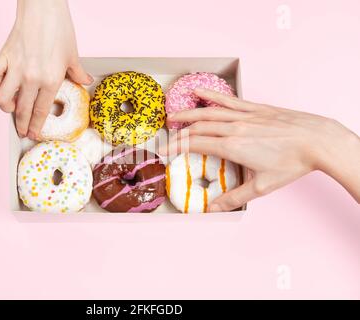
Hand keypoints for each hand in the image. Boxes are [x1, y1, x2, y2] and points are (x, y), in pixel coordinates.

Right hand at [0, 0, 91, 139]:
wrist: (43, 8)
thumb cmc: (59, 29)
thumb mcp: (73, 54)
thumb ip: (78, 72)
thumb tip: (86, 81)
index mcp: (51, 80)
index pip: (41, 111)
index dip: (36, 126)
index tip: (33, 134)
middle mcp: (31, 78)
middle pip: (22, 110)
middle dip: (21, 125)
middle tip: (22, 131)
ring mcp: (15, 68)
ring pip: (2, 98)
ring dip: (6, 107)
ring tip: (11, 107)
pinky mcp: (3, 56)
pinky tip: (1, 83)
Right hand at [161, 88, 359, 211]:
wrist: (317, 140)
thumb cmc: (292, 163)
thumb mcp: (262, 186)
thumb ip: (234, 197)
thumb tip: (213, 210)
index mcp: (232, 146)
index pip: (195, 144)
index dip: (176, 146)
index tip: (164, 150)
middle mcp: (234, 128)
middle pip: (198, 127)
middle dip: (178, 132)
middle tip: (165, 138)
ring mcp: (244, 115)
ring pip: (209, 111)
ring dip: (188, 113)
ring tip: (174, 116)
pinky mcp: (255, 108)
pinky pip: (229, 100)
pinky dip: (212, 96)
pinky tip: (200, 92)